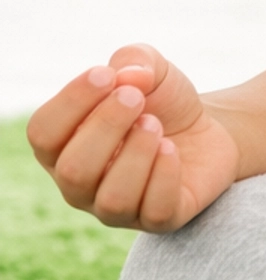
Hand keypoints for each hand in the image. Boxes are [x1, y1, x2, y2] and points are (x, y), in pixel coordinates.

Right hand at [27, 45, 237, 232]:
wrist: (208, 128)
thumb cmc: (162, 102)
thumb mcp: (149, 68)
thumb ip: (134, 60)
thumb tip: (129, 77)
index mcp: (63, 147)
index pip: (43, 134)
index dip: (71, 102)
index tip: (106, 75)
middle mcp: (80, 185)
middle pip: (73, 169)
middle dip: (107, 125)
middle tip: (136, 98)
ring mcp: (116, 209)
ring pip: (112, 198)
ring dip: (136, 153)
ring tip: (155, 125)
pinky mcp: (158, 220)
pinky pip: (153, 211)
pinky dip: (164, 175)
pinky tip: (171, 150)